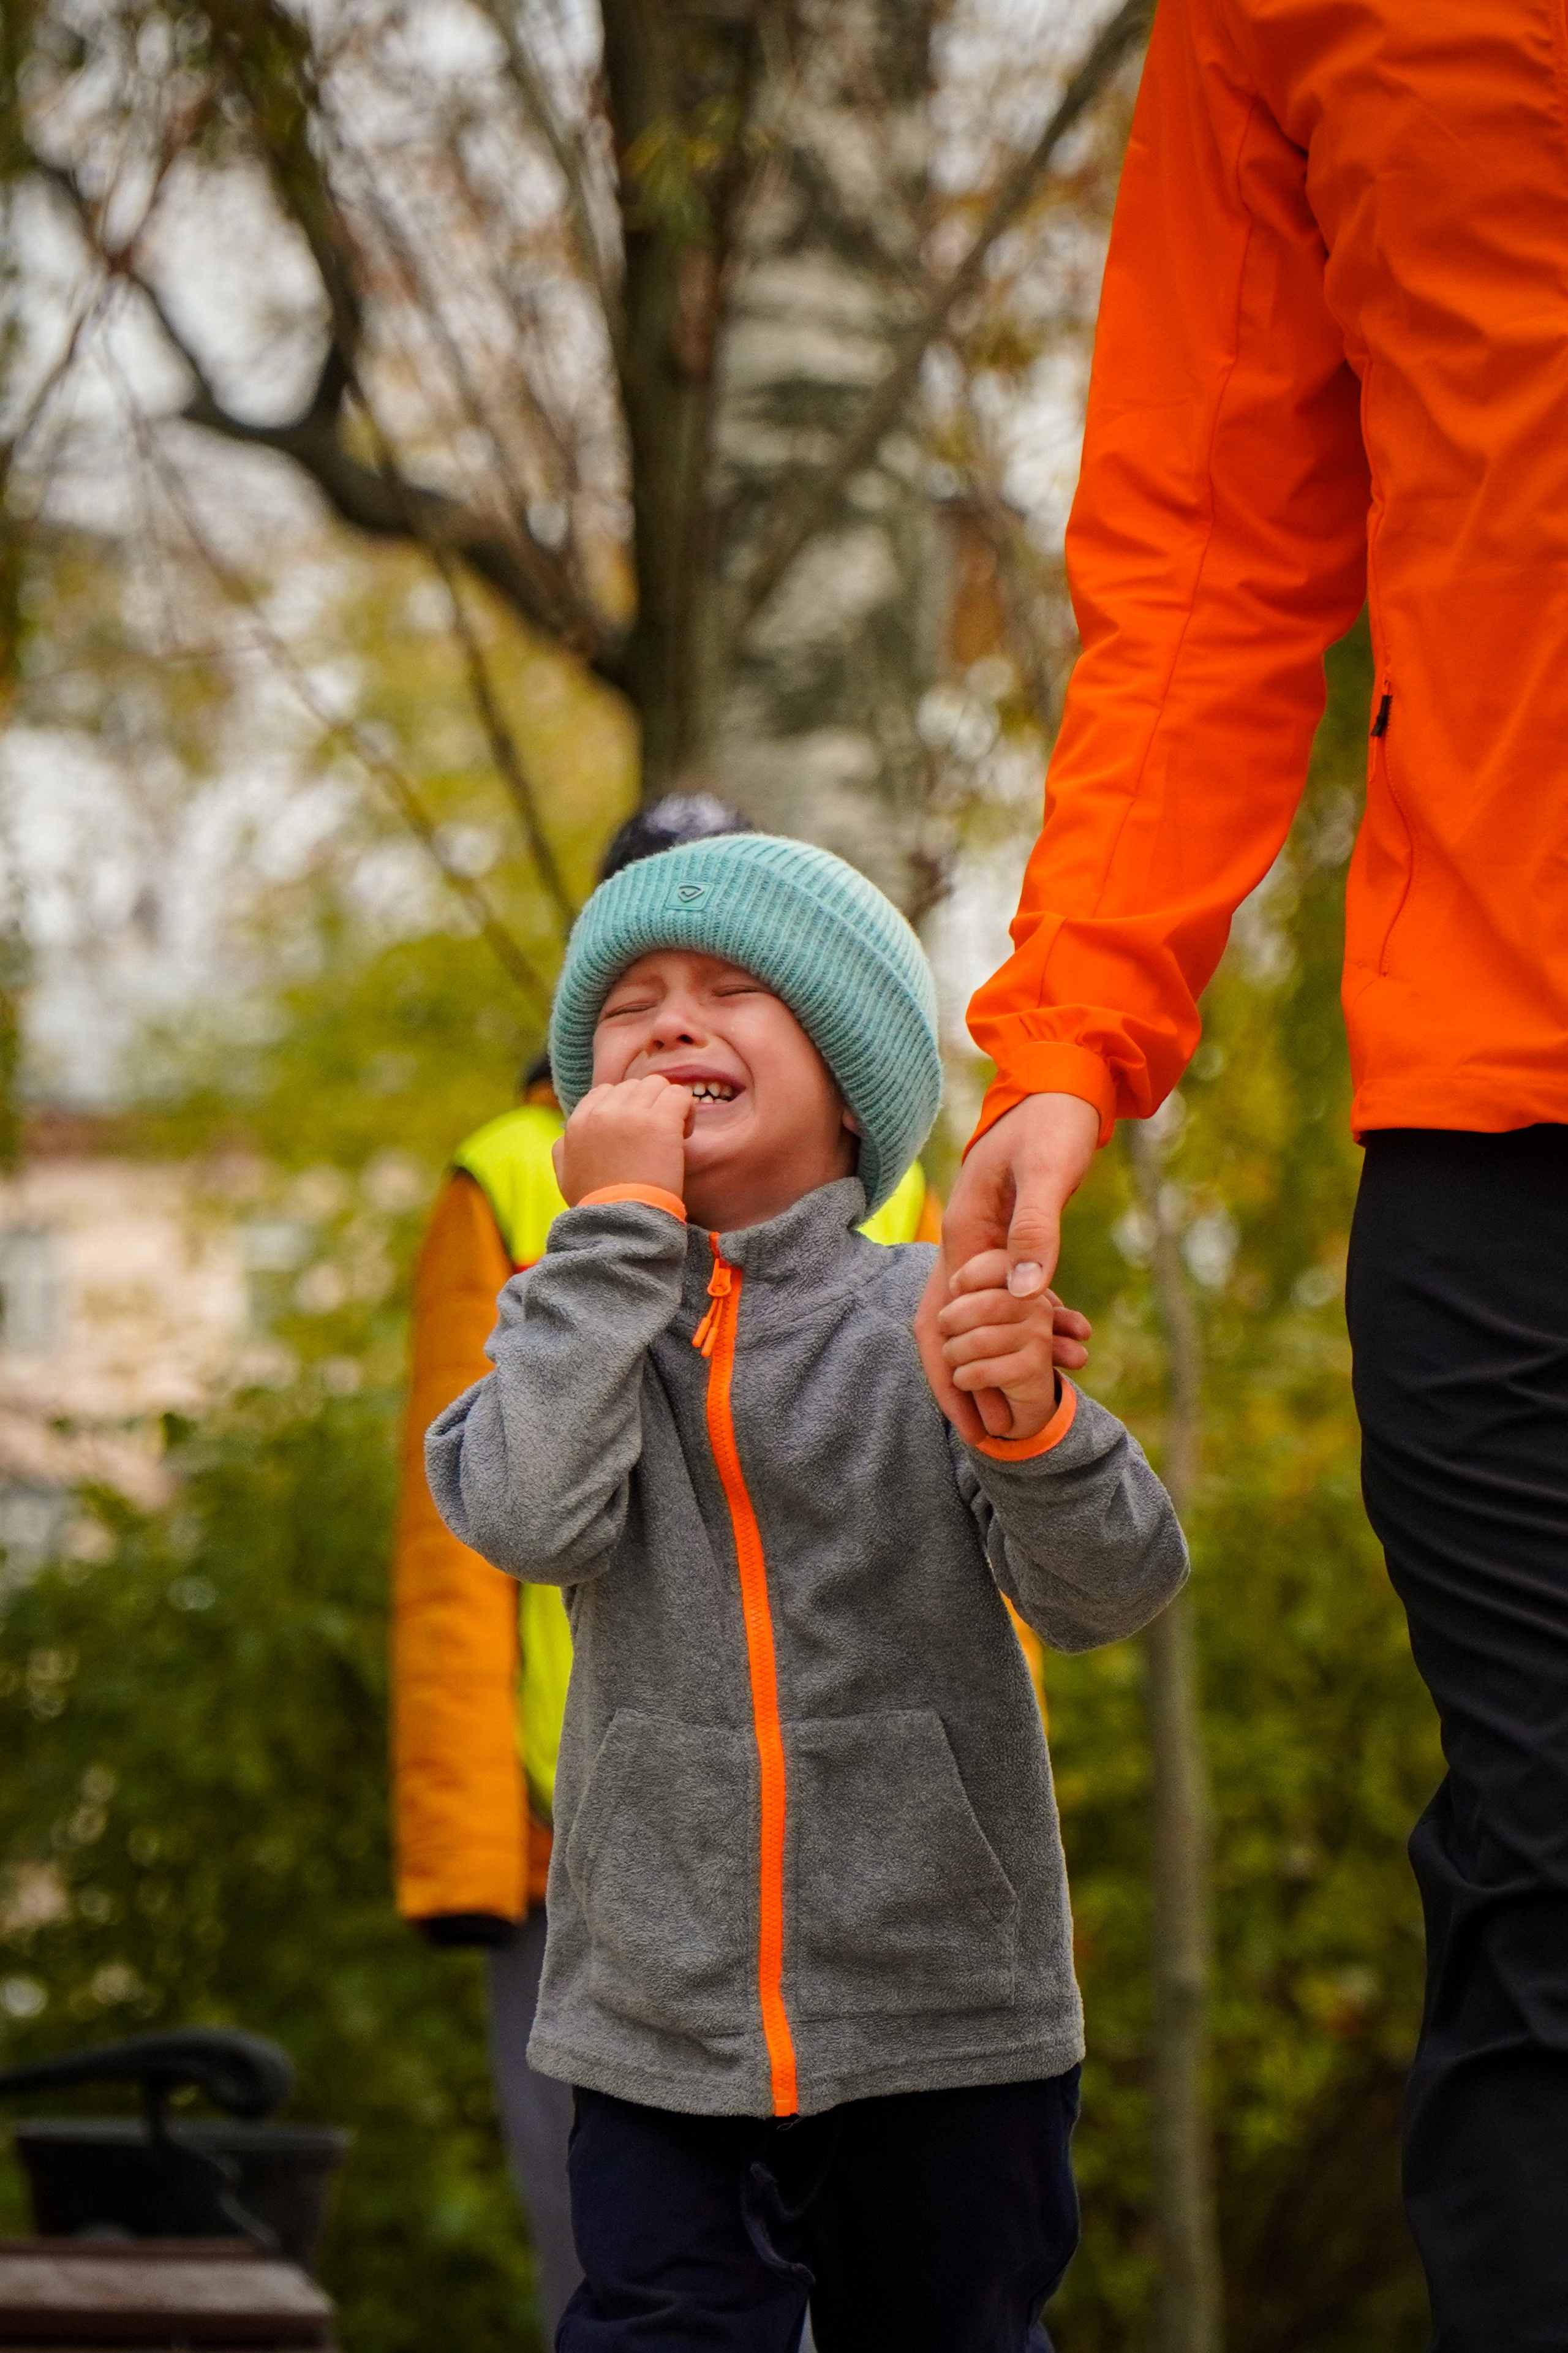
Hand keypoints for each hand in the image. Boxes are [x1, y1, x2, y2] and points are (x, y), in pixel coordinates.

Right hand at [554, 1076, 691, 1204]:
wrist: (621, 1224)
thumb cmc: (598, 1206)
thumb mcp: (565, 1175)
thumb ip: (563, 1149)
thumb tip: (566, 1134)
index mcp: (579, 1121)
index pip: (607, 1091)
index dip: (627, 1108)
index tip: (636, 1134)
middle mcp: (603, 1111)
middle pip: (635, 1086)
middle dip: (648, 1106)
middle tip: (656, 1137)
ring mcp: (632, 1113)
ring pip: (658, 1085)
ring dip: (667, 1106)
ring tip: (672, 1135)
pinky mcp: (659, 1122)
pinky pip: (679, 1095)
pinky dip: (685, 1111)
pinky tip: (684, 1135)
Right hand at [915, 1093, 1099, 1440]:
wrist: (1064, 1081)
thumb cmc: (1052, 1120)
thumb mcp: (1048, 1173)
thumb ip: (1035, 1231)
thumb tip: (1025, 1294)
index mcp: (964, 1233)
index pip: (943, 1320)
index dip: (953, 1375)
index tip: (973, 1423)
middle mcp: (966, 1243)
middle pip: (953, 1329)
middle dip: (973, 1381)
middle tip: (999, 1435)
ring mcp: (988, 1242)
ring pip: (989, 1315)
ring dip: (1016, 1352)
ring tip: (1054, 1390)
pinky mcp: (1013, 1236)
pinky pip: (1018, 1291)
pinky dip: (1039, 1319)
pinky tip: (1073, 1337)